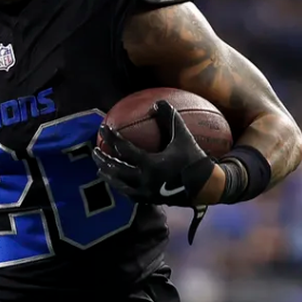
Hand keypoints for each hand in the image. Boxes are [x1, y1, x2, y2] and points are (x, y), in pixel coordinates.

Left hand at [91, 101, 215, 207]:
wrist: (207, 187)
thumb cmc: (195, 159)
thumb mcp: (184, 136)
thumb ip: (170, 117)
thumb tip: (157, 101)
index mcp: (152, 165)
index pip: (125, 149)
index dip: (112, 137)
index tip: (103, 128)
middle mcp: (146, 181)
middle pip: (116, 170)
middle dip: (103, 159)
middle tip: (95, 150)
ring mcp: (146, 193)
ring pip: (120, 185)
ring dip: (108, 175)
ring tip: (100, 168)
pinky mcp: (149, 200)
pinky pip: (129, 194)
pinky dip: (120, 186)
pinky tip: (116, 181)